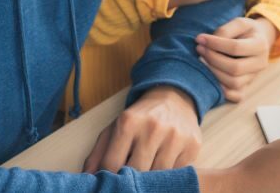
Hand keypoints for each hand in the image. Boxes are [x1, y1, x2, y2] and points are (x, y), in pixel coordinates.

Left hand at [82, 86, 201, 173]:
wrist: (174, 97)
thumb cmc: (140, 117)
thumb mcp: (115, 128)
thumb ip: (98, 153)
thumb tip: (87, 178)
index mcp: (129, 121)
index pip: (112, 164)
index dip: (109, 178)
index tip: (110, 181)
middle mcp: (153, 127)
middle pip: (136, 172)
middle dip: (131, 180)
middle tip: (130, 180)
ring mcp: (175, 136)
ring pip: (159, 175)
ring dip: (151, 178)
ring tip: (147, 170)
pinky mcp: (193, 144)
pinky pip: (178, 172)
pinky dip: (170, 174)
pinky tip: (165, 164)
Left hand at [196, 16, 276, 101]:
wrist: (258, 40)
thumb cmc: (246, 31)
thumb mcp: (239, 23)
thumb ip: (225, 30)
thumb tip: (207, 42)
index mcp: (260, 45)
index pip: (235, 48)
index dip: (215, 44)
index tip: (200, 39)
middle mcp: (260, 64)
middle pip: (235, 68)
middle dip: (213, 59)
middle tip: (200, 49)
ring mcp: (254, 77)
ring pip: (234, 83)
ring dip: (214, 73)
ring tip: (202, 60)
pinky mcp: (247, 87)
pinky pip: (237, 96)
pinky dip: (223, 91)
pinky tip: (211, 78)